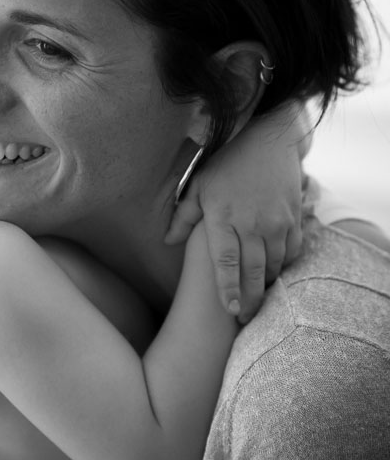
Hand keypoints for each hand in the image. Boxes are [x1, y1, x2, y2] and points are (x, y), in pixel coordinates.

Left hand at [165, 110, 304, 321]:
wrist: (267, 139)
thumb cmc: (226, 163)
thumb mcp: (199, 185)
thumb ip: (184, 216)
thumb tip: (166, 240)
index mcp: (223, 217)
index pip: (225, 263)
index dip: (228, 290)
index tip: (229, 311)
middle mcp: (252, 223)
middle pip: (253, 271)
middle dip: (251, 300)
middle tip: (245, 321)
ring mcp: (277, 221)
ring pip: (274, 265)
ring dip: (267, 285)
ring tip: (259, 302)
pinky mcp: (294, 217)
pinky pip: (292, 251)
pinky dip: (284, 265)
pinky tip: (275, 274)